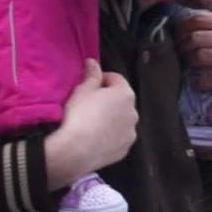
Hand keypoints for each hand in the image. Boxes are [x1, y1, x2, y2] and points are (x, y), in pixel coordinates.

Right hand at [45, 61, 137, 189]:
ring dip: (112, 117)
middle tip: (90, 104)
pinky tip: (96, 137)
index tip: (89, 84)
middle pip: (122, 100)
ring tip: (93, 123)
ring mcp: (132, 132)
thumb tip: (93, 62)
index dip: (102, 79)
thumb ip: (91, 75)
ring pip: (122, 119)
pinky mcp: (126, 148)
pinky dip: (111, 135)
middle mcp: (134, 112)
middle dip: (109, 99)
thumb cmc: (80, 114)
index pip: (116, 78)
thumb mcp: (82, 90)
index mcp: (125, 94)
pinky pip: (119, 136)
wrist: (77, 149)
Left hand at [176, 11, 211, 99]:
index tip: (178, 37)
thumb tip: (189, 24)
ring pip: (203, 56)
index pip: (200, 20)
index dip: (183, 29)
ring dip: (192, 64)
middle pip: (197, 37)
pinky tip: (201, 83)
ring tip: (192, 67)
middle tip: (182, 54)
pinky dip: (202, 82)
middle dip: (184, 47)